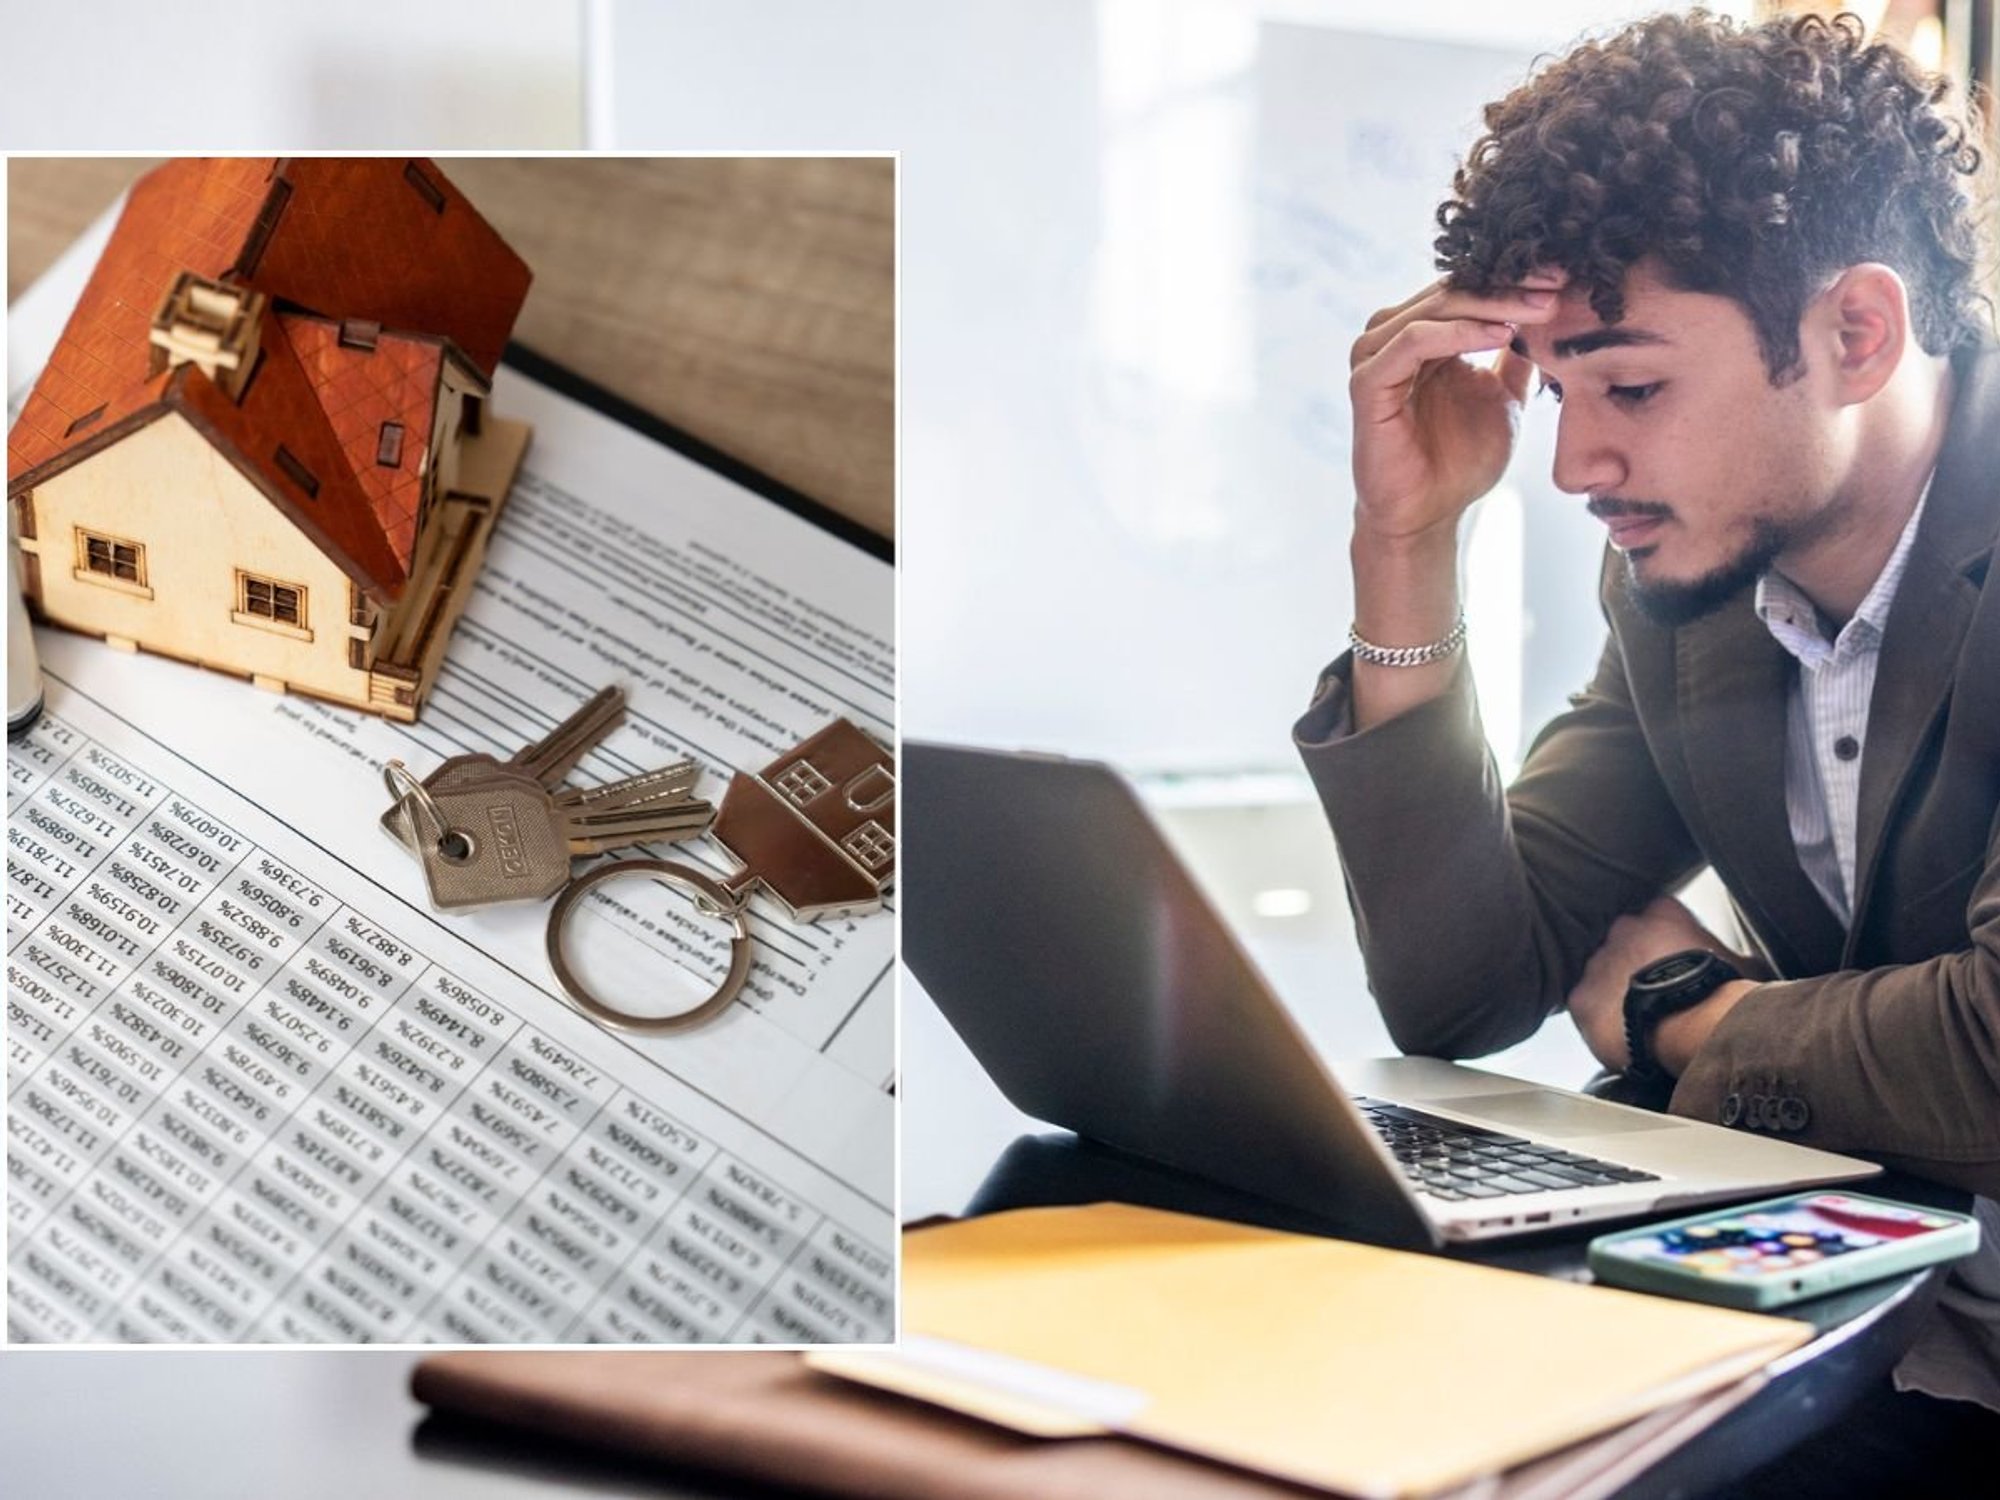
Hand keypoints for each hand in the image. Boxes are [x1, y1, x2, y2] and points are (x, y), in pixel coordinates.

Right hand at [1346, 272, 1563, 542]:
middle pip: (1453, 289)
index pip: (1468, 287)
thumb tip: (1550, 314)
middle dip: (1509, 285)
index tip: (1566, 277)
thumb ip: (1518, 356)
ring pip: (1433, 308)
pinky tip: (1499, 334)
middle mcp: (1392, 338)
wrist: (1428, 516)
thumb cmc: (1459, 462)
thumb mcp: (1504, 397)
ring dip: (1489, 303)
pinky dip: (1456, 332)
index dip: (1516, 280)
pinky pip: (1412, 342)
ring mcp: (1375, 358)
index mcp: (1422, 335)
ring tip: (1537, 308)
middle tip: (1557, 283)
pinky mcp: (1368, 384)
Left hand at [1565, 896, 1756, 1073]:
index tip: (1672, 964)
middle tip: (1653, 993)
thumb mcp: (1745, 964)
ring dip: (1612, 992)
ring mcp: (1598, 961)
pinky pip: (1584, 1005)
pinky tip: (1619, 1033)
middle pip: (1623, 945)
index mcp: (1662, 912)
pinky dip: (1597, 1019)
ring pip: (1600, 975)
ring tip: (1637, 1017)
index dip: (1663, 944)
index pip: (1655, 918)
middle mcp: (1623, 928)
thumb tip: (1745, 964)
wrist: (1697, 1025)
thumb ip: (1733, 954)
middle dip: (1633, 965)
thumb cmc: (1725, 993)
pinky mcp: (1580, 996)